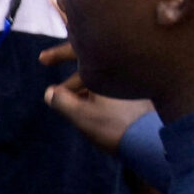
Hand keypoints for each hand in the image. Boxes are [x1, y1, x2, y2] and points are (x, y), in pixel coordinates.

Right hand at [38, 43, 153, 154]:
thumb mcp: (81, 115)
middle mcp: (120, 70)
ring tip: (66, 100)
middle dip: (69, 72)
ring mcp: (131, 83)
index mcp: (106, 69)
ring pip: (101, 77)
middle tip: (52, 81)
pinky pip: (113, 86)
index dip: (59, 53)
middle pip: (91, 63)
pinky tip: (88, 105)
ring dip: (81, 85)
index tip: (42, 60)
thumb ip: (61, 101)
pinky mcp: (138, 97)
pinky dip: (97, 91)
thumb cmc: (115, 127)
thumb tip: (49, 93)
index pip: (80, 51)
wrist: (151, 143)